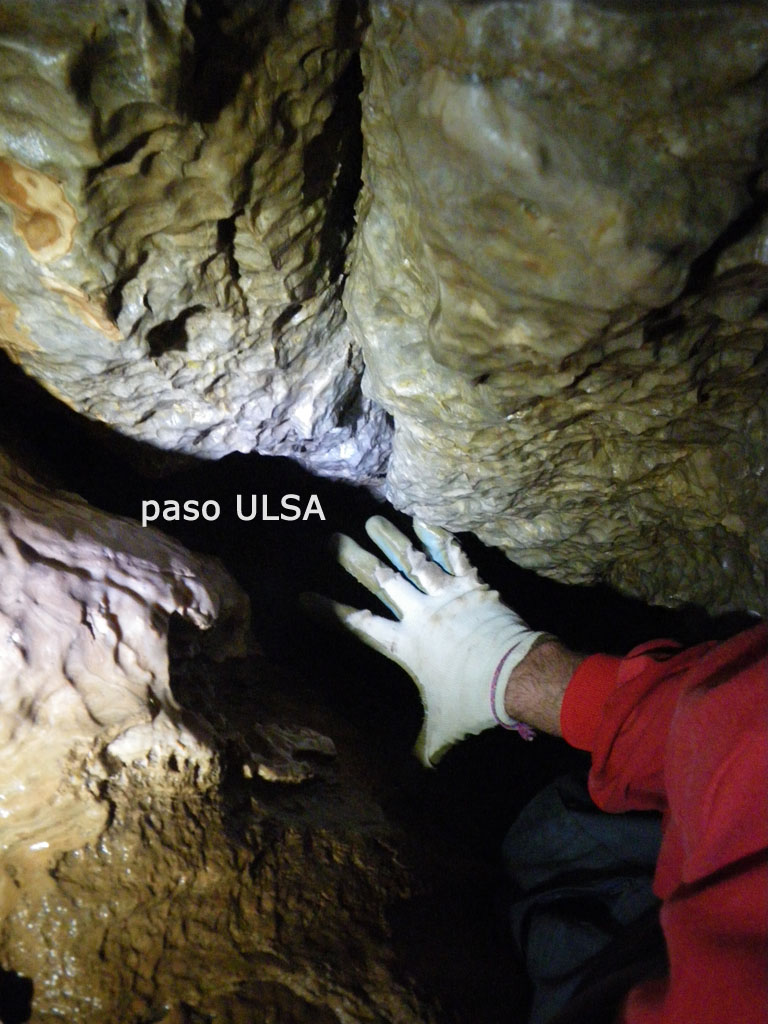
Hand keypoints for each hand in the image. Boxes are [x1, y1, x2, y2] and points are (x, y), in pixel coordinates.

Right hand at [305, 516, 543, 765]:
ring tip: (373, 520)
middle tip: (334, 539)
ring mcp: (446, 595)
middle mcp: (419, 614)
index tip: (304, 596)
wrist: (516, 676)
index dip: (329, 610)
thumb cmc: (475, 702)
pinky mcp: (473, 585)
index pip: (358, 624)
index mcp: (405, 645)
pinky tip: (425, 521)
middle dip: (354, 559)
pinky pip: (454, 556)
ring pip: (413, 560)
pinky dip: (440, 537)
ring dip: (392, 538)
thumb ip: (427, 745)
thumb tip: (420, 769)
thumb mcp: (444, 728)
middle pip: (380, 581)